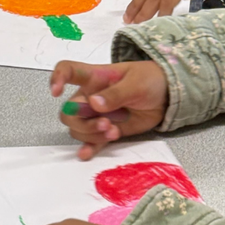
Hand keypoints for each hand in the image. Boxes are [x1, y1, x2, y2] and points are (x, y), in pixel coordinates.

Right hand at [51, 60, 168, 159]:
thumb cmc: (150, 79)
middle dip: (82, 122)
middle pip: (69, 111)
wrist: (168, 96)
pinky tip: (87, 153)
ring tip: (113, 131)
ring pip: (78, 129)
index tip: (56, 92)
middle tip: (105, 123)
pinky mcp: (107, 130)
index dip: (57, 78)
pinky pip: (92, 141)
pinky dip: (88, 148)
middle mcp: (90, 96)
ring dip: (92, 134)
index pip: (68, 71)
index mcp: (94, 77)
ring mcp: (97, 115)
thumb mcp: (136, 83)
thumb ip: (116, 94)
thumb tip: (93, 103)